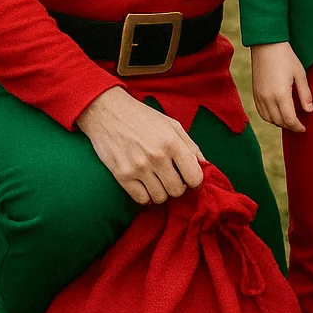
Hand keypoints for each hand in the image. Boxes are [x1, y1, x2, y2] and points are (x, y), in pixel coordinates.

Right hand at [76, 86, 204, 204]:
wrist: (107, 112)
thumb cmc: (142, 117)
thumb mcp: (171, 125)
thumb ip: (190, 145)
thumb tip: (205, 166)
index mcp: (172, 142)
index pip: (194, 176)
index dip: (195, 181)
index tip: (189, 178)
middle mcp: (157, 157)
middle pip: (177, 190)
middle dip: (177, 187)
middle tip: (170, 177)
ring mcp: (138, 168)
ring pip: (160, 197)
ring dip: (161, 192)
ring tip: (156, 180)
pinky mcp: (122, 175)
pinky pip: (141, 199)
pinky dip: (145, 196)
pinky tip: (144, 185)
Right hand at [251, 41, 312, 131]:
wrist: (266, 45)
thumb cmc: (286, 58)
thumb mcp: (300, 74)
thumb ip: (305, 94)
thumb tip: (309, 111)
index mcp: (281, 94)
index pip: (289, 120)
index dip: (297, 127)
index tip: (304, 128)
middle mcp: (268, 98)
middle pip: (279, 122)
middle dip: (290, 126)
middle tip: (299, 125)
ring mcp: (259, 96)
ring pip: (269, 119)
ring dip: (279, 123)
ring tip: (289, 120)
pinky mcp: (255, 93)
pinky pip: (261, 113)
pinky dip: (269, 117)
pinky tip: (277, 114)